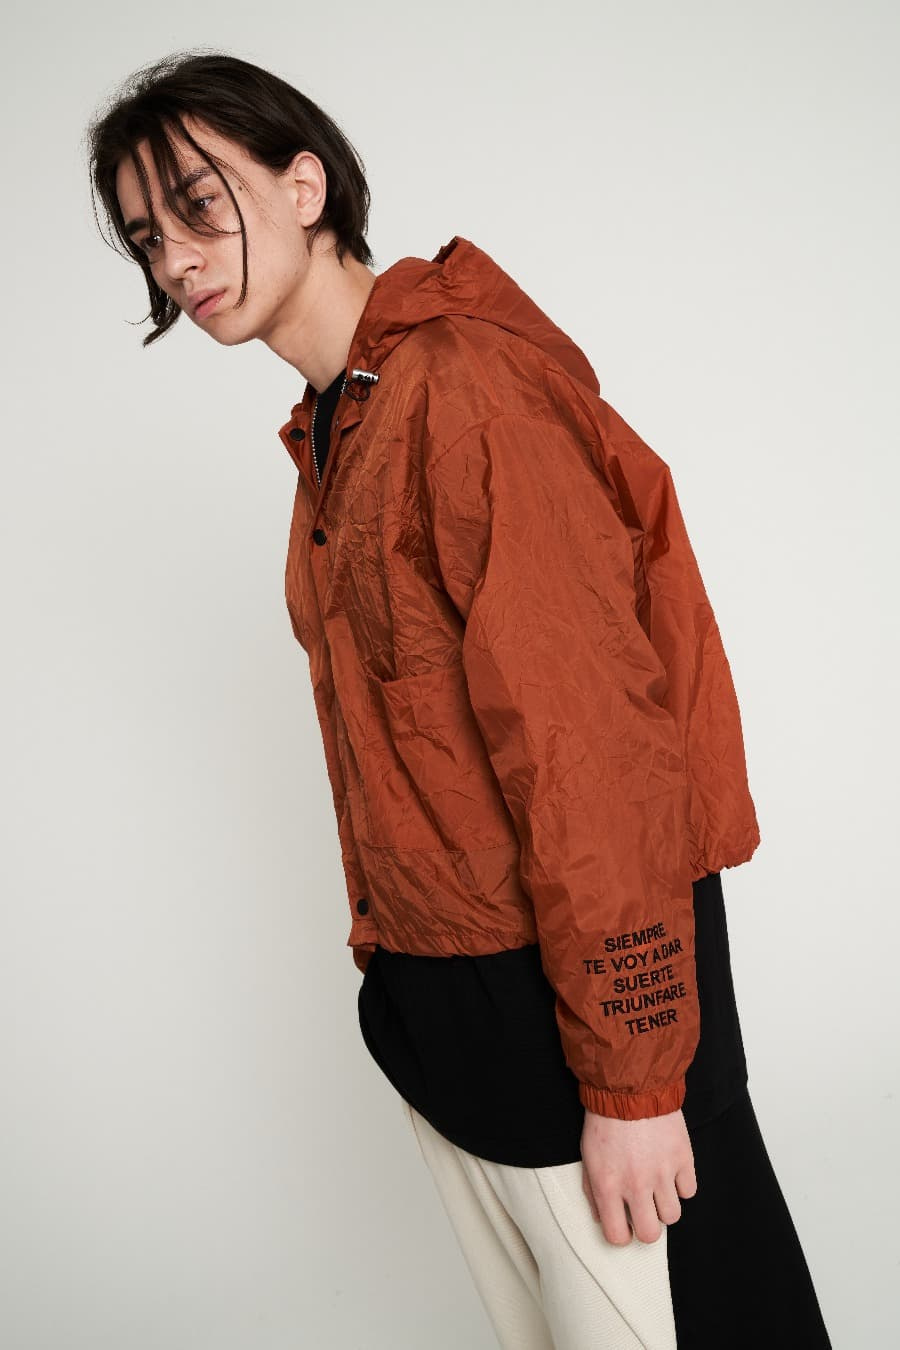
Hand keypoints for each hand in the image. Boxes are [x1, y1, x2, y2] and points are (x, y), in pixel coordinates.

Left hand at [580, 1107, 696, 1245]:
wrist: (629, 1088)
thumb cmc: (605, 1121)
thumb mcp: (588, 1157)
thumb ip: (593, 1191)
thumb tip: (602, 1218)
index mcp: (608, 1186)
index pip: (618, 1236)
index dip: (622, 1234)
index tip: (624, 1225)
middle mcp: (636, 1185)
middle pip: (650, 1234)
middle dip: (647, 1226)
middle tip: (644, 1210)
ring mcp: (662, 1173)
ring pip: (673, 1215)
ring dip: (665, 1204)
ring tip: (657, 1186)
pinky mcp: (682, 1158)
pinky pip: (689, 1190)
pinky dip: (681, 1184)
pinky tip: (671, 1170)